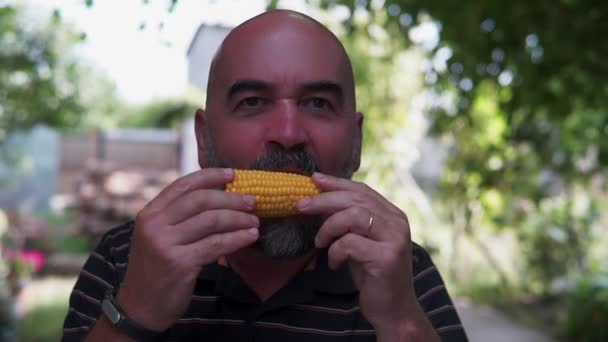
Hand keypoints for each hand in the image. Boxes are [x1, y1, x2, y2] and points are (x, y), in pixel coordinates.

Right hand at [117, 168, 259, 330]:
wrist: (140, 307)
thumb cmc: (156, 270)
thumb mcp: (158, 237)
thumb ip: (179, 218)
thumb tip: (221, 199)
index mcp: (149, 213)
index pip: (183, 185)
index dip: (211, 176)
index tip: (233, 174)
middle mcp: (154, 224)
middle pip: (201, 200)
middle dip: (231, 199)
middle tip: (253, 201)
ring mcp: (165, 243)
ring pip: (212, 221)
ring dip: (239, 219)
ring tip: (255, 221)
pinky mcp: (179, 263)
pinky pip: (216, 244)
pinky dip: (237, 238)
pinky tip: (250, 237)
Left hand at [297, 173, 417, 330]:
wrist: (393, 310)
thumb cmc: (372, 275)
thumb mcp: (360, 242)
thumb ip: (348, 222)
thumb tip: (318, 200)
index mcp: (392, 215)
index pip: (362, 190)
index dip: (336, 183)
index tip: (313, 179)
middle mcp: (397, 222)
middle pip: (356, 199)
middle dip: (324, 200)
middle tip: (301, 205)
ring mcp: (394, 239)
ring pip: (354, 216)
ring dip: (329, 227)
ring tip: (319, 242)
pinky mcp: (386, 257)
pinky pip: (350, 243)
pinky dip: (335, 251)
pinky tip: (334, 263)